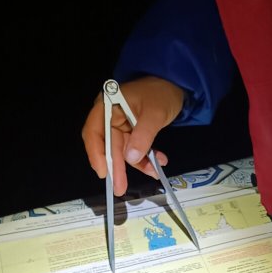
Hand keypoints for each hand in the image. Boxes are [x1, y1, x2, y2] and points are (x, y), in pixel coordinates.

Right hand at [82, 76, 185, 196]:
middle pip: (108, 145)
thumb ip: (143, 135)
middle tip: (120, 187)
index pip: (95, 132)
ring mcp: (120, 125)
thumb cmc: (161, 93)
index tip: (104, 172)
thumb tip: (131, 158)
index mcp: (108, 106)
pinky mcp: (131, 132)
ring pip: (122, 151)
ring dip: (137, 163)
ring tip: (153, 172)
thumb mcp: (155, 113)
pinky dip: (145, 158)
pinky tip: (157, 164)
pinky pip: (134, 149)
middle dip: (117, 166)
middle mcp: (109, 116)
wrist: (176, 85)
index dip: (97, 153)